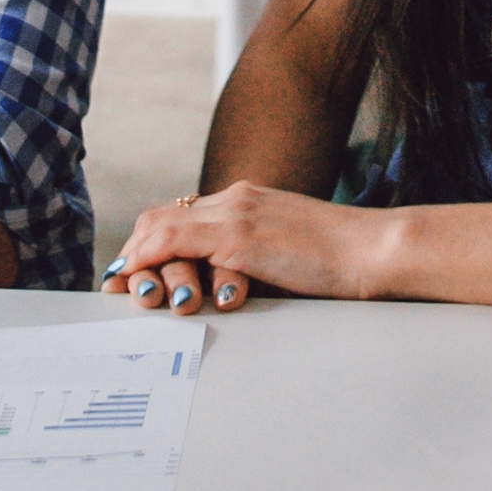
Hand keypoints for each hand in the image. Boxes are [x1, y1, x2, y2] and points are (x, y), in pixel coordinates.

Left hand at [110, 180, 384, 312]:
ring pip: (163, 228)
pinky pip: (177, 240)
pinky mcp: (241, 234)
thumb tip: (225, 286)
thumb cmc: (341, 261)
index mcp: (249, 202)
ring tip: (129, 291)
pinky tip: (142, 279)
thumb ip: (254, 259)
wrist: (374, 250)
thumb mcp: (287, 255)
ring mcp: (238, 213)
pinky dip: (152, 258)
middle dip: (135, 251)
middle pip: (163, 217)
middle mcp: (237, 199)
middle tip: (117, 283)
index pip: (183, 215)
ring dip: (140, 261)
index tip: (133, 270)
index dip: (151, 242)